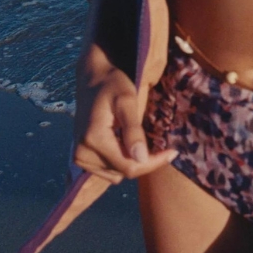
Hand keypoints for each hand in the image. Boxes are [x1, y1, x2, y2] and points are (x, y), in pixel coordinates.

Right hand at [73, 41, 176, 184]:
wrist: (92, 79)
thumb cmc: (112, 84)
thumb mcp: (127, 101)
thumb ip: (133, 130)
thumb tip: (141, 158)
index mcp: (93, 140)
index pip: (129, 167)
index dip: (153, 163)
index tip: (173, 152)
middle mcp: (82, 153)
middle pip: (123, 172)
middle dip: (144, 161)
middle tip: (162, 146)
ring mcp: (79, 157)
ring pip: (116, 174)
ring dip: (132, 161)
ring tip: (140, 140)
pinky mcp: (81, 158)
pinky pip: (108, 170)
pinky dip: (121, 160)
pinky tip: (127, 143)